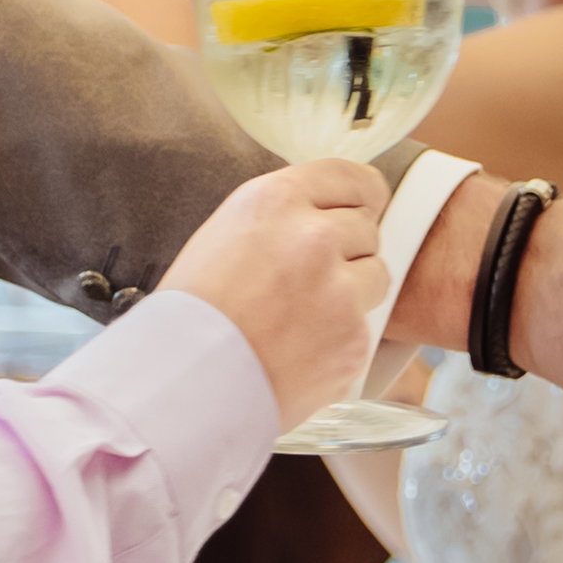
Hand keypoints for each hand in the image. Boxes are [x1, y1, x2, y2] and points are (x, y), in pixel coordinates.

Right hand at [160, 159, 390, 427]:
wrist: (184, 384)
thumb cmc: (192, 314)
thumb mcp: (225, 234)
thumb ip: (281, 218)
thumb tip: (328, 215)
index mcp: (276, 201)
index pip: (353, 178)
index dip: (361, 198)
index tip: (362, 209)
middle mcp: (314, 236)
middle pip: (368, 228)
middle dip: (348, 251)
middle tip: (310, 281)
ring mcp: (340, 289)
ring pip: (377, 275)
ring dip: (354, 293)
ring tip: (305, 318)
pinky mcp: (354, 339)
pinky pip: (366, 328)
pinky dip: (343, 340)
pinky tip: (303, 351)